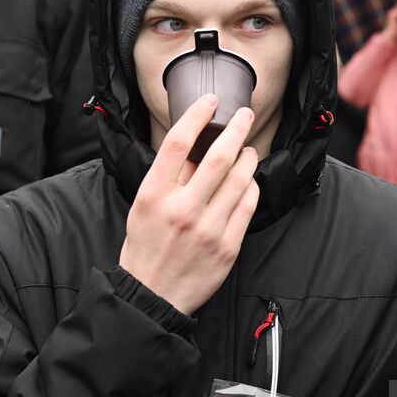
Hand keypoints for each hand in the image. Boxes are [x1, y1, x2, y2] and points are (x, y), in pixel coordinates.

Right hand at [119, 95, 260, 315]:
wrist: (152, 296)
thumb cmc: (146, 247)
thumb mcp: (144, 207)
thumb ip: (169, 178)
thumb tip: (196, 148)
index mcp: (154, 195)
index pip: (177, 143)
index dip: (197, 115)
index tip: (210, 100)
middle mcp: (182, 209)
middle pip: (218, 156)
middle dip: (236, 128)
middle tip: (244, 115)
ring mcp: (208, 229)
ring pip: (241, 179)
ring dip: (248, 157)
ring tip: (247, 151)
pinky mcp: (228, 246)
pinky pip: (249, 204)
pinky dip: (252, 186)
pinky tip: (249, 180)